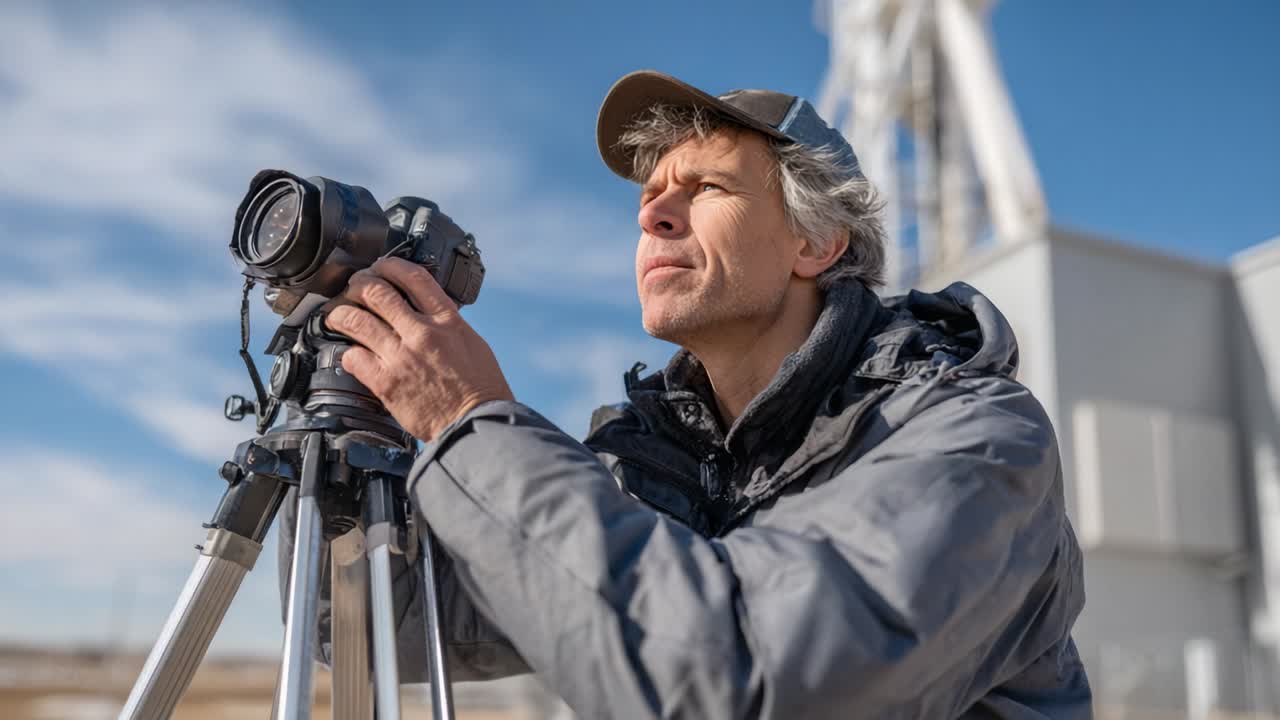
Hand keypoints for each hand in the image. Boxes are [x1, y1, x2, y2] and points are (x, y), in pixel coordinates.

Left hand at [324, 257, 513, 441]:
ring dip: (340, 314)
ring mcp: (401, 356)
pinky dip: (346, 352)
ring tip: (337, 316)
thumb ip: (447, 324)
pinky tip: (349, 353)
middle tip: (354, 287)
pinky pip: (352, 356)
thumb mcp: (472, 343)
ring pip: (356, 320)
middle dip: (359, 284)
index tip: (381, 266)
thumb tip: (427, 312)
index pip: (413, 277)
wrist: (474, 424)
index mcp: (447, 321)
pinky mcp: (385, 382)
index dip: (390, 265)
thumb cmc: (480, 389)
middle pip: (377, 291)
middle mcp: (422, 333)